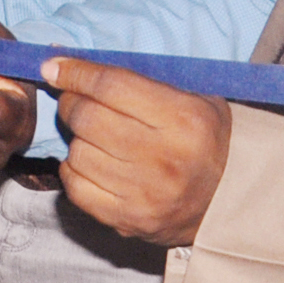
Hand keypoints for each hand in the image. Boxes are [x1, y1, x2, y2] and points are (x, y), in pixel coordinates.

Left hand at [44, 56, 231, 246]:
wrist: (230, 201)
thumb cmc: (206, 139)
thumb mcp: (193, 98)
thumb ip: (138, 79)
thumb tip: (65, 62)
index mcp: (184, 119)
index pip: (111, 86)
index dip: (76, 73)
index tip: (53, 66)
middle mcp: (164, 158)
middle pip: (88, 118)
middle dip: (71, 102)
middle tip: (75, 100)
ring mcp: (144, 194)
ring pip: (78, 153)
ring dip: (76, 139)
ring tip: (92, 135)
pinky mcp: (128, 220)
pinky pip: (76, 189)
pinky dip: (74, 170)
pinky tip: (89, 163)